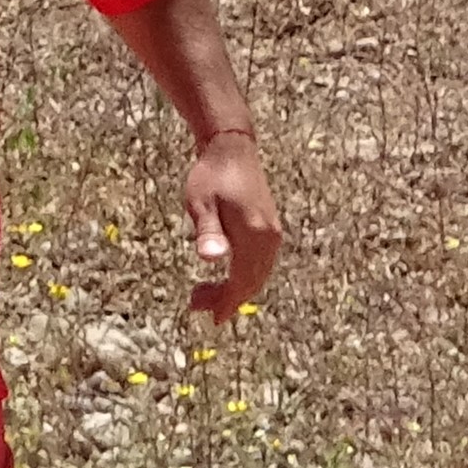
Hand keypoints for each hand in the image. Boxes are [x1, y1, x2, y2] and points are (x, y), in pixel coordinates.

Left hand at [182, 128, 280, 325]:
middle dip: (227, 298)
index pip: (243, 281)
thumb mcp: (201, 204)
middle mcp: (269, 237)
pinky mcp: (269, 227)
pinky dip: (244, 274)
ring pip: (257, 273)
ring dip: (235, 287)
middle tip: (196, 303)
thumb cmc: (210, 175)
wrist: (231, 148)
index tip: (213, 319)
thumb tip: (211, 259)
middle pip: (252, 281)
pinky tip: (224, 272)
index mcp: (254, 234)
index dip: (228, 302)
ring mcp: (272, 232)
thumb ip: (207, 232)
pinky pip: (260, 262)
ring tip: (204, 291)